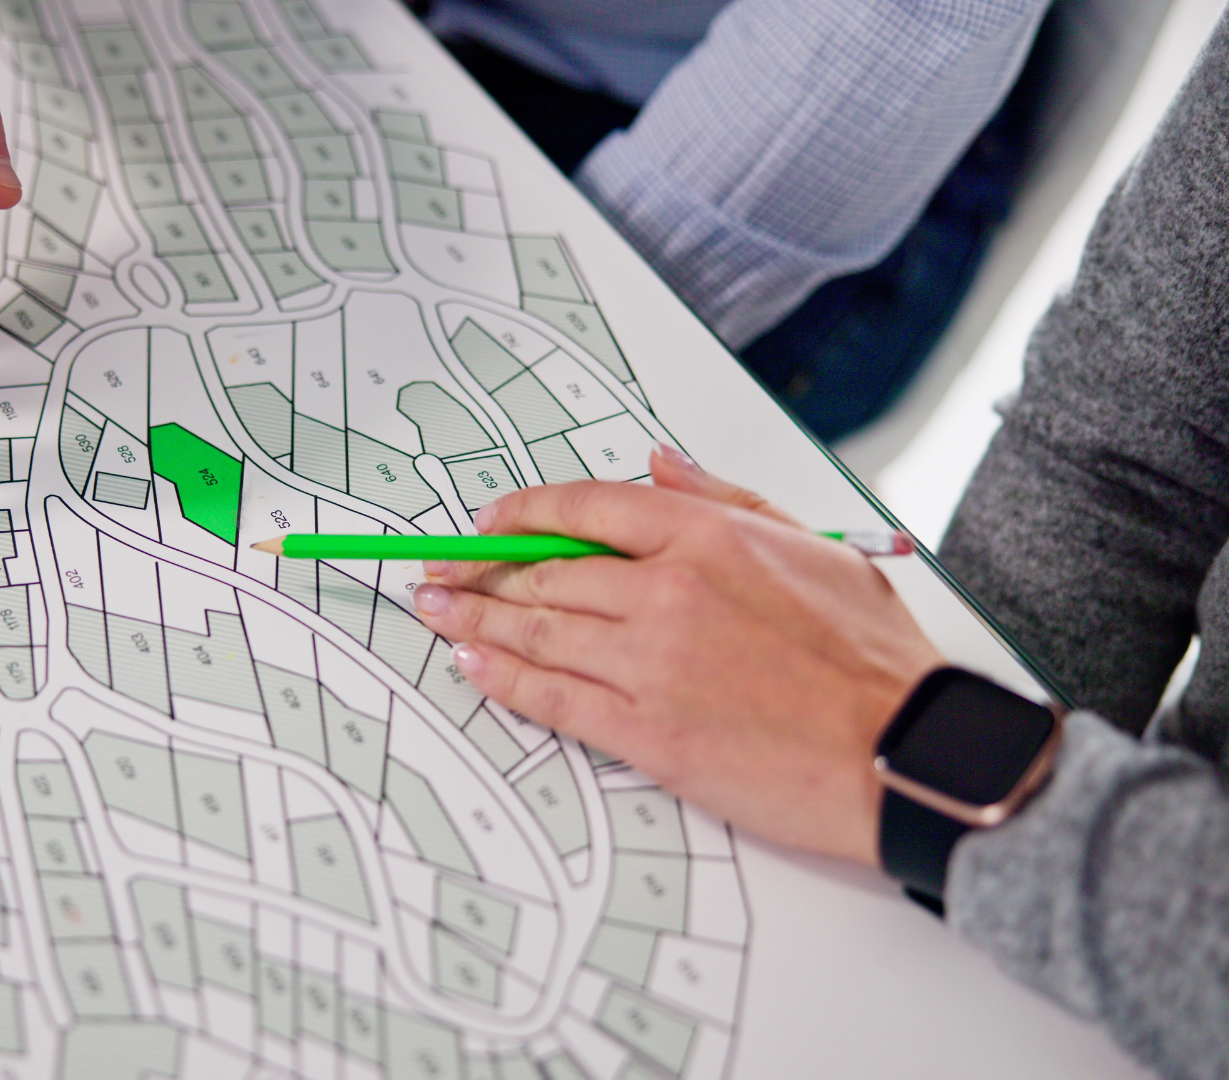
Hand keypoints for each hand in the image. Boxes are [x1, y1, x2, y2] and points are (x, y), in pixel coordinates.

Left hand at [411, 446, 943, 865]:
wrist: (906, 752)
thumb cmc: (871, 656)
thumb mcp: (811, 544)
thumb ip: (724, 496)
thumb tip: (658, 461)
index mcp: (708, 537)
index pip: (587, 506)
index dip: (525, 512)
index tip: (491, 521)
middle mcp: (669, 592)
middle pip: (548, 571)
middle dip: (482, 570)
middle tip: (440, 572)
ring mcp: (651, 664)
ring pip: (537, 630)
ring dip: (473, 618)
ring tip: (434, 612)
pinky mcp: (647, 733)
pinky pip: (551, 698)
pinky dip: (502, 677)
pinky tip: (472, 663)